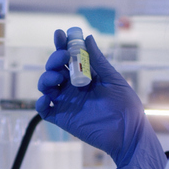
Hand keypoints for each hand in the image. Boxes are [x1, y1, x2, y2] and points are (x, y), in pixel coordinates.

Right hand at [35, 29, 166, 168]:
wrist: (128, 133)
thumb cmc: (126, 106)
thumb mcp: (113, 79)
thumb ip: (98, 61)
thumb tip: (87, 38)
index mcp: (86, 75)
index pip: (69, 57)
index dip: (62, 45)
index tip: (60, 35)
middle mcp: (74, 87)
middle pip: (54, 69)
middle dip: (54, 60)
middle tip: (62, 58)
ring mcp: (67, 102)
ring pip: (46, 86)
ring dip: (46, 78)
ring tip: (57, 78)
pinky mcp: (63, 118)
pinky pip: (45, 110)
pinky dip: (40, 103)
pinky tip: (46, 98)